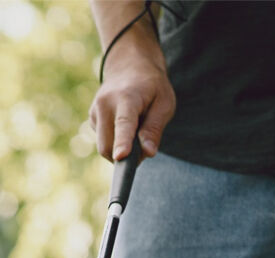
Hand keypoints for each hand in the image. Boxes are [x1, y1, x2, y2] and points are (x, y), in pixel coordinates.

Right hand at [90, 29, 174, 161]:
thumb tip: (148, 152)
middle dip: (127, 158)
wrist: (129, 66)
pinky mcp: (93, 118)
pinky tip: (128, 129)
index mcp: (126, 98)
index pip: (123, 124)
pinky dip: (117, 143)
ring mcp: (95, 111)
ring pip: (105, 147)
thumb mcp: (164, 104)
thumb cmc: (152, 87)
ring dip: (122, 152)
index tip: (120, 157)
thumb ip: (154, 128)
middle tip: (146, 147)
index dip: (123, 143)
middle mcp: (104, 104)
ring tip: (138, 132)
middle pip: (108, 145)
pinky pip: (104, 141)